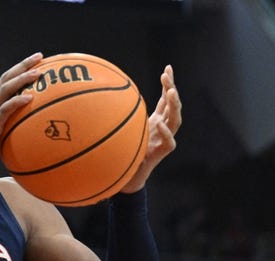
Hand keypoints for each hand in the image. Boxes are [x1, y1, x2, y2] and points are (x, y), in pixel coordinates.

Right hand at [0, 53, 44, 176]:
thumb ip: (9, 131)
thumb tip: (26, 133)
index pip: (5, 82)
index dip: (19, 70)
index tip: (34, 63)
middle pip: (6, 78)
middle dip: (23, 65)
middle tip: (40, 56)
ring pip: (6, 89)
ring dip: (22, 78)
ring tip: (38, 72)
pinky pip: (4, 109)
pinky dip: (17, 101)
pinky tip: (30, 98)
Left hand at [121, 64, 181, 193]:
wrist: (124, 180)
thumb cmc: (120, 154)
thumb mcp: (117, 129)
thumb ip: (115, 116)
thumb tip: (99, 95)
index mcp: (154, 121)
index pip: (166, 100)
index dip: (168, 84)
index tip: (168, 68)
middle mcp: (160, 129)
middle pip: (173, 106)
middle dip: (172, 89)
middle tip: (166, 75)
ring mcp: (162, 141)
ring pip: (176, 121)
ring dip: (175, 106)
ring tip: (170, 93)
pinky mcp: (160, 154)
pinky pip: (169, 143)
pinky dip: (165, 133)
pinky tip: (158, 123)